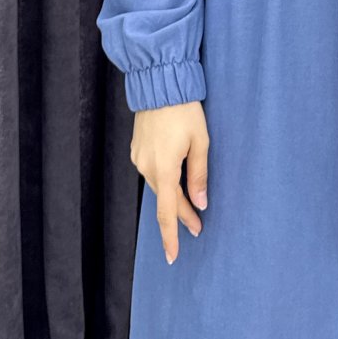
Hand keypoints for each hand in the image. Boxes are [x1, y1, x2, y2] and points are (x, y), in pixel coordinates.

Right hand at [130, 100, 208, 263]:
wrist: (160, 82)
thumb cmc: (185, 110)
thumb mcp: (200, 141)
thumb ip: (199, 174)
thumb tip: (200, 202)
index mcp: (164, 168)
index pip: (167, 212)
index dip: (171, 236)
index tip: (173, 256)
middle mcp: (146, 166)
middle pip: (165, 199)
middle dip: (181, 215)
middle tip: (198, 226)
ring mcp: (139, 157)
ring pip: (158, 185)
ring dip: (173, 197)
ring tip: (190, 206)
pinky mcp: (137, 148)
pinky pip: (151, 171)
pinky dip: (164, 180)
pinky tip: (174, 181)